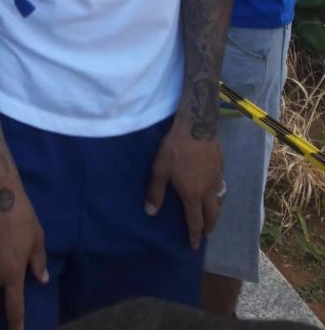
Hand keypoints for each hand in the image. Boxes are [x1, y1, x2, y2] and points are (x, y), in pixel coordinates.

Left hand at [144, 118, 223, 249]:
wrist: (197, 125)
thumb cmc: (176, 148)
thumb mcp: (160, 169)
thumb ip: (155, 191)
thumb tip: (150, 212)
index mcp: (192, 194)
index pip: (195, 221)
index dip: (195, 235)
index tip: (195, 246)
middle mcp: (208, 190)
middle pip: (212, 214)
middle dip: (209, 226)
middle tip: (206, 233)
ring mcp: (217, 178)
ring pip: (220, 201)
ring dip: (216, 211)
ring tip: (212, 214)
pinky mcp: (221, 165)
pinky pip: (221, 185)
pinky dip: (218, 193)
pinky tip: (214, 188)